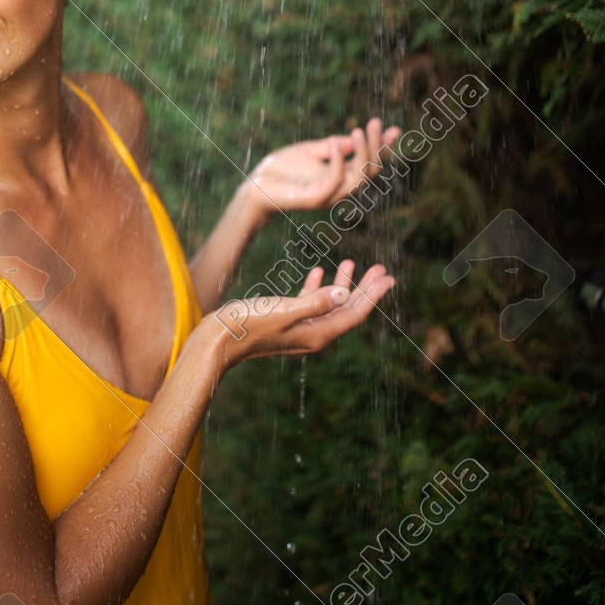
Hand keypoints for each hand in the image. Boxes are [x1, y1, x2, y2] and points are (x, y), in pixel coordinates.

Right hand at [213, 259, 394, 367]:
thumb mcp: (283, 310)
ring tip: (352, 263)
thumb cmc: (248, 325)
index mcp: (316, 335)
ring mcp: (299, 329)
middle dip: (365, 289)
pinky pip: (309, 304)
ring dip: (343, 284)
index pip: (353, 314)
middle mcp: (312, 335)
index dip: (372, 295)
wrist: (217, 341)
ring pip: (330, 305)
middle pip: (347, 310)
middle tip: (381, 269)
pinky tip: (317, 271)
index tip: (388, 277)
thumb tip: (344, 294)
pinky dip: (317, 287)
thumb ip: (314, 302)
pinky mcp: (285, 322)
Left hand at [242, 118, 400, 224]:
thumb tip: (358, 136)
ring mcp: (328, 195)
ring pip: (358, 179)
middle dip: (376, 147)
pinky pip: (333, 182)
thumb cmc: (283, 168)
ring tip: (359, 131)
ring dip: (362, 154)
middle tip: (374, 123)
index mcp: (341, 176)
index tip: (394, 129)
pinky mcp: (314, 199)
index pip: (370, 163)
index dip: (383, 148)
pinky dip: (338, 162)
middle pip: (370, 172)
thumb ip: (335, 146)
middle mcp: (339, 188)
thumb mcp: (312, 151)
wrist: (257, 185)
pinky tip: (336, 142)